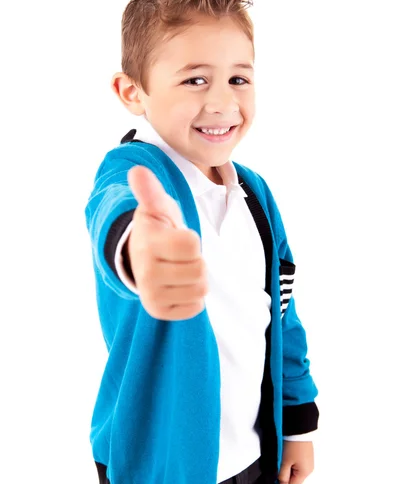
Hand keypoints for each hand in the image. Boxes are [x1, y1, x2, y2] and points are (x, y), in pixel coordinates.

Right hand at [126, 165, 208, 320]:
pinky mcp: (159, 312)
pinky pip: (196, 307)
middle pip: (200, 270)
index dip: (191, 239)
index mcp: (148, 244)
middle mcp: (146, 273)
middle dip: (196, 260)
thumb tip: (137, 171)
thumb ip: (150, 191)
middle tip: (179, 256)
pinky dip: (192, 297)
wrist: (140, 257)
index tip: (176, 236)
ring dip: (196, 278)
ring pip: (200, 290)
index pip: (192, 245)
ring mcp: (151, 296)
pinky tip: (177, 285)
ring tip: (179, 268)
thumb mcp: (156, 208)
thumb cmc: (157, 229)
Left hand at [278, 441, 313, 483]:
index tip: (281, 467)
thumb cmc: (293, 445)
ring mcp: (309, 461)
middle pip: (294, 477)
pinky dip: (293, 457)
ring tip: (288, 453)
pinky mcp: (307, 454)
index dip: (285, 478)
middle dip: (287, 470)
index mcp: (305, 473)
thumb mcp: (285, 462)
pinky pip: (298, 461)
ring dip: (290, 463)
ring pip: (295, 468)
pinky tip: (291, 450)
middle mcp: (309, 469)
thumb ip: (282, 475)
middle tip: (284, 459)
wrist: (299, 429)